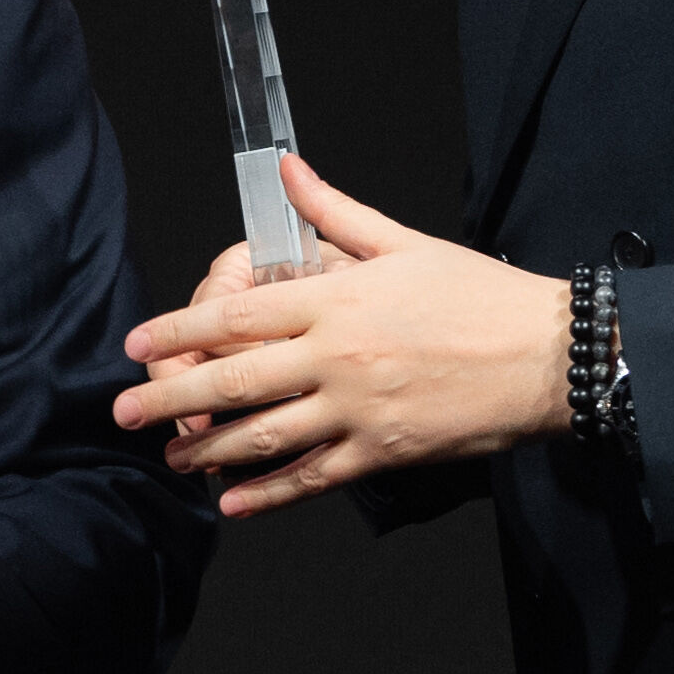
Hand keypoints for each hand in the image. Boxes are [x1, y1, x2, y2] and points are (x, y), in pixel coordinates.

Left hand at [110, 151, 568, 515]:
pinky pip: (314, 477)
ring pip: (265, 435)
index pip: (238, 315)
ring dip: (209, 449)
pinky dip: (269, 493)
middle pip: (236, 379)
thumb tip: (286, 170)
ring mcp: (359, 409)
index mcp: (338, 299)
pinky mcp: (383, 452)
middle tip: (124, 411)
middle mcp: (338, 356)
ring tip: (172, 457)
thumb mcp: (405, 241)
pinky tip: (233, 503)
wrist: (549, 354)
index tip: (138, 345)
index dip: (180, 330)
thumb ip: (333, 213)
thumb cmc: (480, 296)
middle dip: (171, 396)